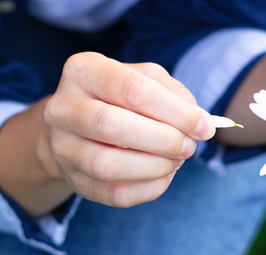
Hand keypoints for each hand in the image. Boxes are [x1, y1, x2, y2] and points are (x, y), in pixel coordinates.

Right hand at [43, 52, 215, 207]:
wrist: (77, 122)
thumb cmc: (119, 95)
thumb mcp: (144, 78)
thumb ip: (173, 93)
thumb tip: (199, 122)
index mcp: (83, 70)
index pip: (133, 90)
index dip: (175, 112)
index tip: (204, 126)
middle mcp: (62, 107)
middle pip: (113, 126)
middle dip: (163, 139)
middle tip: (189, 146)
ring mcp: (62, 146)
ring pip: (107, 166)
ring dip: (155, 166)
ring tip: (177, 160)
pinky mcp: (72, 179)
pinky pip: (112, 194)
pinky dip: (148, 188)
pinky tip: (163, 175)